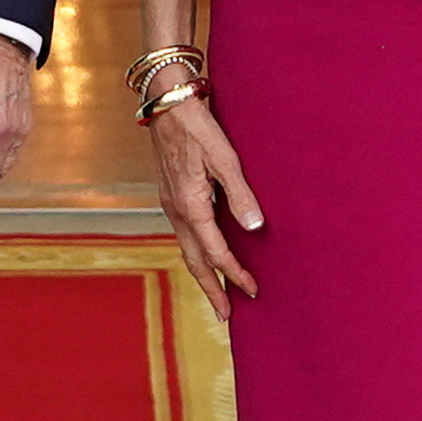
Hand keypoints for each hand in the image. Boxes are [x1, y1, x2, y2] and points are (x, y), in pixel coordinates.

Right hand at [146, 94, 262, 303]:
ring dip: (203, 274)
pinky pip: (184, 235)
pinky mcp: (171, 196)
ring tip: (216, 292)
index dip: (236, 275)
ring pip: (187, 250)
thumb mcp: (225, 159)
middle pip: (195, 262)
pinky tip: (206, 254)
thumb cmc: (198, 127)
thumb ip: (241, 195)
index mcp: (191, 207)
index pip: (217, 253)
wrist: (166, 104)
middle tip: (225, 316)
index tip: (253, 291)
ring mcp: (171, 205)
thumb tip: (256, 229)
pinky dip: (197, 253)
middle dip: (210, 290)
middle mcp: (177, 212)